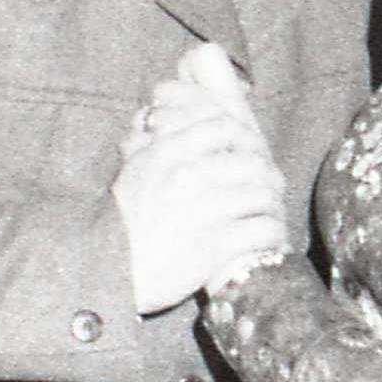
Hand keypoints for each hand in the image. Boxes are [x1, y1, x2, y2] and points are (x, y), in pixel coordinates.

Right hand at [114, 44, 287, 311]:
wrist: (109, 272)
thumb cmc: (122, 222)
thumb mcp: (131, 169)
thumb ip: (147, 137)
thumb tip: (156, 109)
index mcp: (167, 152)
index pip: (224, 125)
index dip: (245, 135)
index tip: (251, 149)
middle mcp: (187, 176)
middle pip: (252, 159)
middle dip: (267, 173)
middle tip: (270, 186)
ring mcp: (204, 210)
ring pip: (262, 193)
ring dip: (272, 204)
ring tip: (271, 213)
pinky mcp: (216, 246)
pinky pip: (262, 230)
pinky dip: (272, 233)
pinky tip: (267, 237)